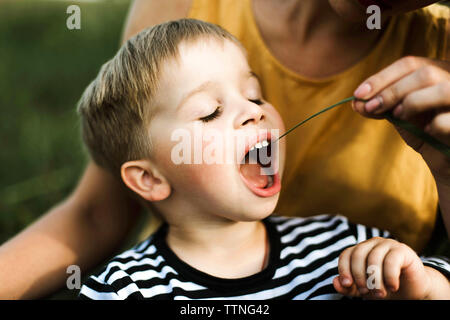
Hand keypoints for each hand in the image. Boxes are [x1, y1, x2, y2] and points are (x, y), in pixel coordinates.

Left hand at [333, 237, 433, 299]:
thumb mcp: (364, 289)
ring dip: (375, 279)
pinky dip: (389, 276)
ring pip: (374, 258)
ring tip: (380, 293)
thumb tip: (336, 282)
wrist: (413, 290)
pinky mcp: (403, 250)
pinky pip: (391, 260)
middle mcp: (372, 244)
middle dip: (359, 275)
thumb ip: (349, 287)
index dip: (344, 269)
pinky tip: (392, 287)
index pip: (346, 255)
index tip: (347, 284)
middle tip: (365, 292)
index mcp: (361, 250)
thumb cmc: (385, 287)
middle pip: (358, 255)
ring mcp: (388, 244)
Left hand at [352, 56, 449, 182]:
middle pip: (425, 73)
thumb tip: (356, 102)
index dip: (381, 77)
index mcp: (441, 71)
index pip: (410, 64)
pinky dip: (434, 125)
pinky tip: (428, 131)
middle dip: (392, 91)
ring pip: (442, 89)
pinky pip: (448, 120)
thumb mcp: (400, 116)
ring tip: (399, 116)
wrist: (448, 159)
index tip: (358, 94)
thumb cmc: (425, 133)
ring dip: (412, 102)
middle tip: (372, 108)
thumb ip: (381, 106)